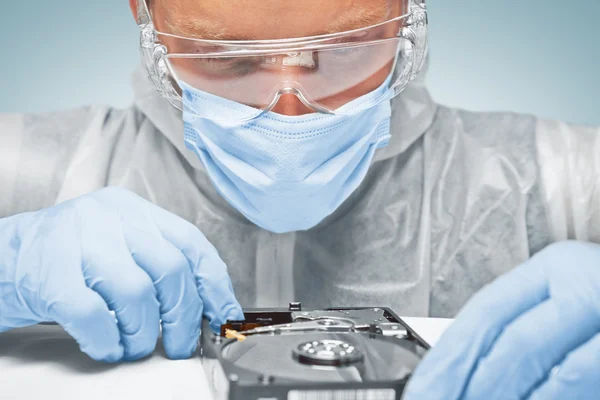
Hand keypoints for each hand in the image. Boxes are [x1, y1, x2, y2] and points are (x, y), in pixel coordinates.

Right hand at [0, 187, 242, 361]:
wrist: (3, 256)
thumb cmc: (70, 259)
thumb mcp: (120, 247)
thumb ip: (159, 267)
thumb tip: (206, 310)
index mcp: (135, 211)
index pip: (192, 244)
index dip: (216, 285)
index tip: (225, 316)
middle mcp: (112, 217)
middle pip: (171, 271)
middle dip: (183, 319)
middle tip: (178, 345)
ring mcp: (79, 240)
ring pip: (136, 294)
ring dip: (141, 334)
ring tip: (133, 347)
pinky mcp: (49, 271)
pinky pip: (93, 315)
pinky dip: (106, 341)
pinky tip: (105, 346)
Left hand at [403, 241, 599, 399]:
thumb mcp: (560, 304)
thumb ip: (518, 329)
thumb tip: (458, 374)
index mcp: (555, 268)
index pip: (487, 311)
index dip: (450, 356)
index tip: (424, 389)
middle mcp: (588, 287)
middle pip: (515, 343)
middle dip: (473, 387)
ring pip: (557, 376)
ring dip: (510, 399)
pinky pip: (585, 386)